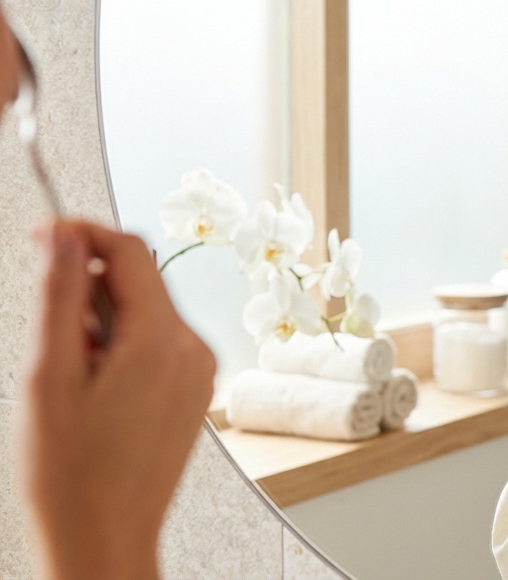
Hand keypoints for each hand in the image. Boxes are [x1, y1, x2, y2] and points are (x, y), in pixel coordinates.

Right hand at [19, 221, 216, 579]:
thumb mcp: (50, 375)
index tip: (43, 237)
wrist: (105, 537)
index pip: (130, 251)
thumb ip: (59, 296)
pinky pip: (156, 343)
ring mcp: (199, 371)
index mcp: (164, 340)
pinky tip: (96, 393)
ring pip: (145, 313)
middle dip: (87, 295)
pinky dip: (121, 348)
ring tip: (74, 380)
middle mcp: (194, 349)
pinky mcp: (194, 389)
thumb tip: (63, 237)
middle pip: (139, 282)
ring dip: (102, 325)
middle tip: (53, 342)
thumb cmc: (73, 475)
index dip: (81, 234)